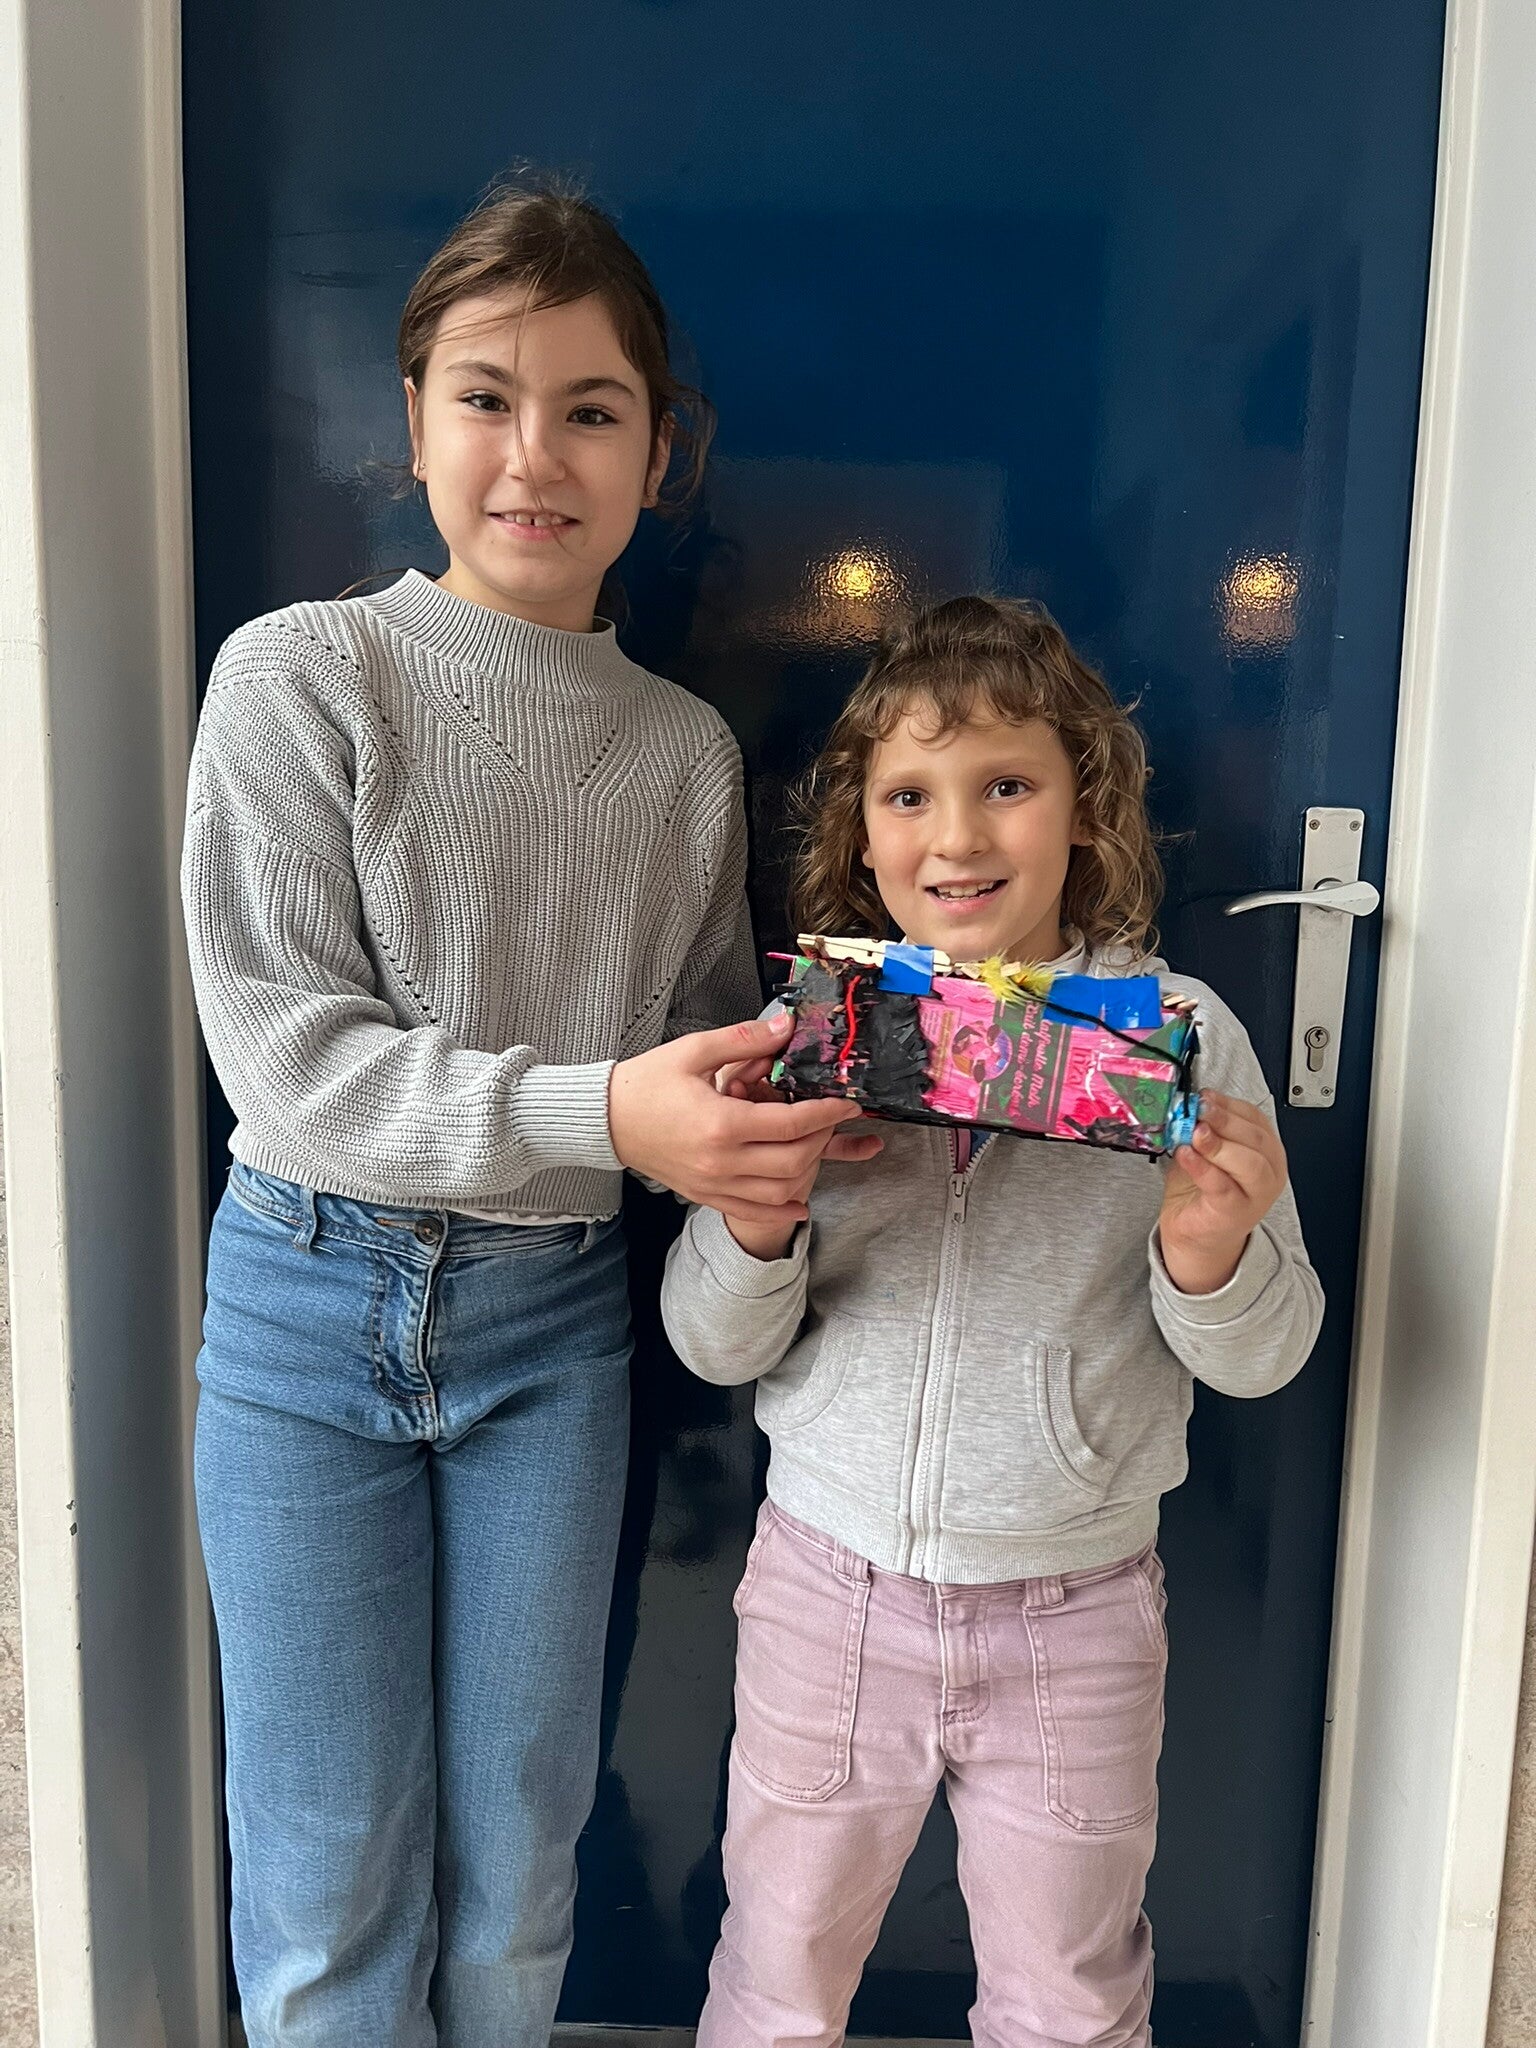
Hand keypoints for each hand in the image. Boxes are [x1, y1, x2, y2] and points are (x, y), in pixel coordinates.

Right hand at [609, 1013, 872, 1228]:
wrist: (605, 1120)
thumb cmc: (646, 1083)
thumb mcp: (693, 1050)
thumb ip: (744, 1040)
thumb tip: (786, 1027)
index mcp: (720, 1124)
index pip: (791, 1125)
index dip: (827, 1113)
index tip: (847, 1103)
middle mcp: (720, 1162)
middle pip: (794, 1161)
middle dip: (823, 1139)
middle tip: (833, 1119)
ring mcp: (713, 1184)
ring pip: (780, 1192)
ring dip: (808, 1171)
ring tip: (817, 1147)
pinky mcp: (705, 1195)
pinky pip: (752, 1210)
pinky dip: (781, 1209)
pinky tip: (800, 1200)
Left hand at [1158, 1091, 1289, 1294]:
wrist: (1198, 1235)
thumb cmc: (1205, 1191)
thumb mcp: (1206, 1151)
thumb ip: (1202, 1129)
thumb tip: (1187, 1106)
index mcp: (1267, 1150)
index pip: (1256, 1119)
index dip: (1229, 1105)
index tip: (1205, 1096)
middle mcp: (1269, 1172)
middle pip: (1255, 1139)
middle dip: (1225, 1120)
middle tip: (1199, 1110)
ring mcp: (1256, 1195)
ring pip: (1248, 1163)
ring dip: (1219, 1144)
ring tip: (1194, 1133)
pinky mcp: (1235, 1212)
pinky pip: (1222, 1186)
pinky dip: (1202, 1168)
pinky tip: (1186, 1155)